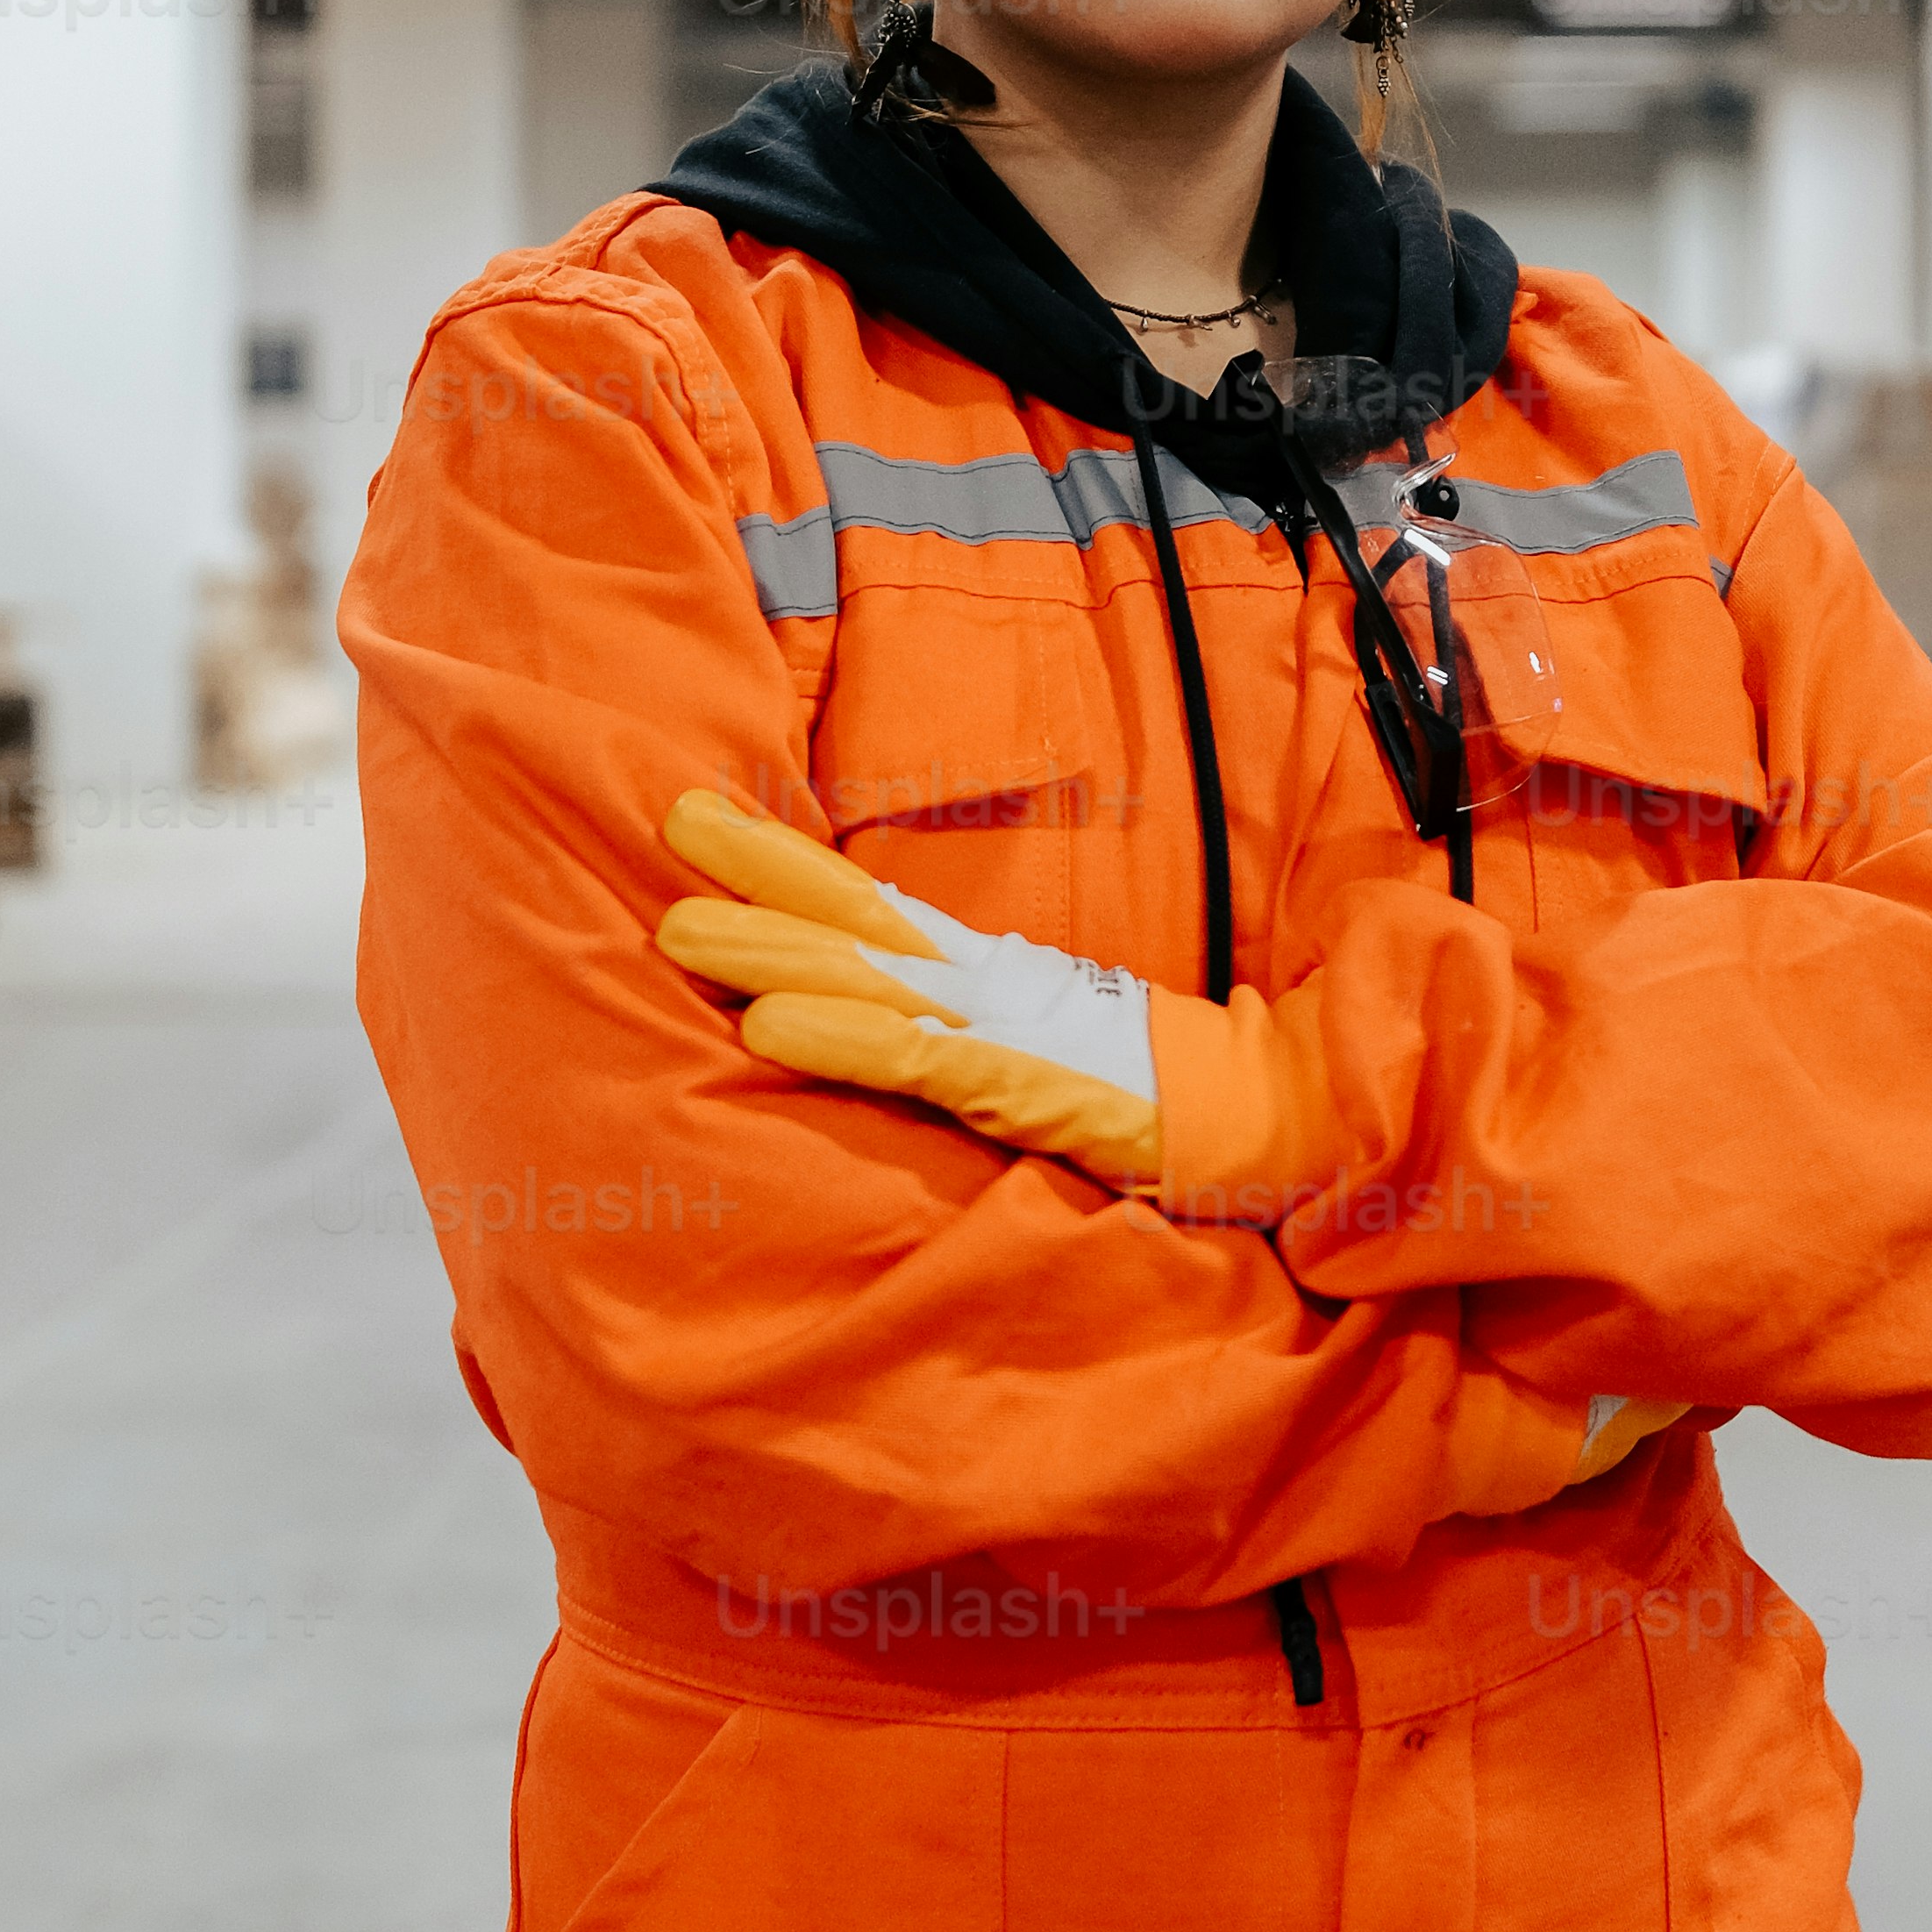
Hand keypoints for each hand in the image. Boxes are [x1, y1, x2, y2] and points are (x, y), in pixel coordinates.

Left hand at [655, 794, 1165, 1189]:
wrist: (1260, 1113)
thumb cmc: (1141, 1092)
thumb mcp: (1030, 1049)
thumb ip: (957, 1033)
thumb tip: (873, 1022)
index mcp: (983, 970)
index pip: (870, 902)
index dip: (788, 859)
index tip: (707, 818)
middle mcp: (982, 980)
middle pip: (855, 911)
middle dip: (760, 866)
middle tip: (670, 818)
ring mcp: (998, 1026)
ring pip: (864, 975)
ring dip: (770, 948)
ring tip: (679, 929)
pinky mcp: (1017, 1085)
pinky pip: (910, 1058)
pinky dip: (834, 1038)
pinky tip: (765, 1027)